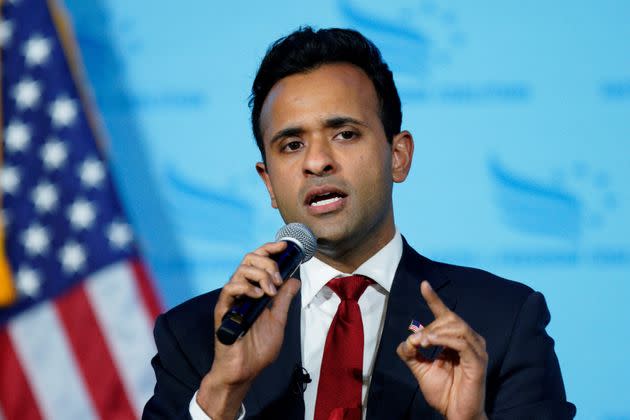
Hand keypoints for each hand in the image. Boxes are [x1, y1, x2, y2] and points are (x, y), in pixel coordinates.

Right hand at [197, 241, 300, 418]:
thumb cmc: (258, 349)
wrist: (245, 370)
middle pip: (249, 259)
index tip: (284, 246)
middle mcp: (242, 291)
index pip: (259, 261)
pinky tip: (257, 296)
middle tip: (278, 280)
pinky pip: (229, 289)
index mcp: (254, 290)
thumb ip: (284, 299)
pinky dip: (246, 287)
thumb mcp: (278, 320)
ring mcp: (232, 300)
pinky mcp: (223, 310)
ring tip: (270, 290)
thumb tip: (295, 280)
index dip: (270, 249)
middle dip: (268, 263)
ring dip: (260, 275)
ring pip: (240, 270)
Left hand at [396, 281, 487, 419]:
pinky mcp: (478, 361)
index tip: (424, 285)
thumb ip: (411, 353)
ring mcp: (476, 350)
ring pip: (456, 327)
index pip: (446, 315)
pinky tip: (431, 342)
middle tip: (417, 341)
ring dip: (435, 331)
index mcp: (457, 341)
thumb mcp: (421, 369)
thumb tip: (406, 340)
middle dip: (430, 326)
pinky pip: (461, 342)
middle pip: (450, 319)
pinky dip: (444, 339)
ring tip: (422, 342)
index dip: (435, 299)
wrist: (456, 414)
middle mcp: (470, 342)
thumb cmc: (444, 393)